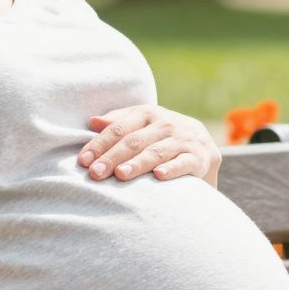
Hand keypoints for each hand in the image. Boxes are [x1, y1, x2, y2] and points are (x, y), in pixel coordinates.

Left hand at [79, 104, 221, 184]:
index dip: (100, 143)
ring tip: (121, 175)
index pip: (120, 128)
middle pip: (135, 140)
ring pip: (157, 151)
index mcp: (150, 114)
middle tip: (96, 173)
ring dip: (138, 164)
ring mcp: (186, 140)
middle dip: (113, 157)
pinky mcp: (202, 157)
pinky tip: (159, 176)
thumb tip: (92, 121)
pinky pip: (185, 163)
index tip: (84, 160)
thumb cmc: (163, 140)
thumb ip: (119, 124)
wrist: (205, 151)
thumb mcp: (143, 127)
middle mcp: (168, 123)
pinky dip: (172, 168)